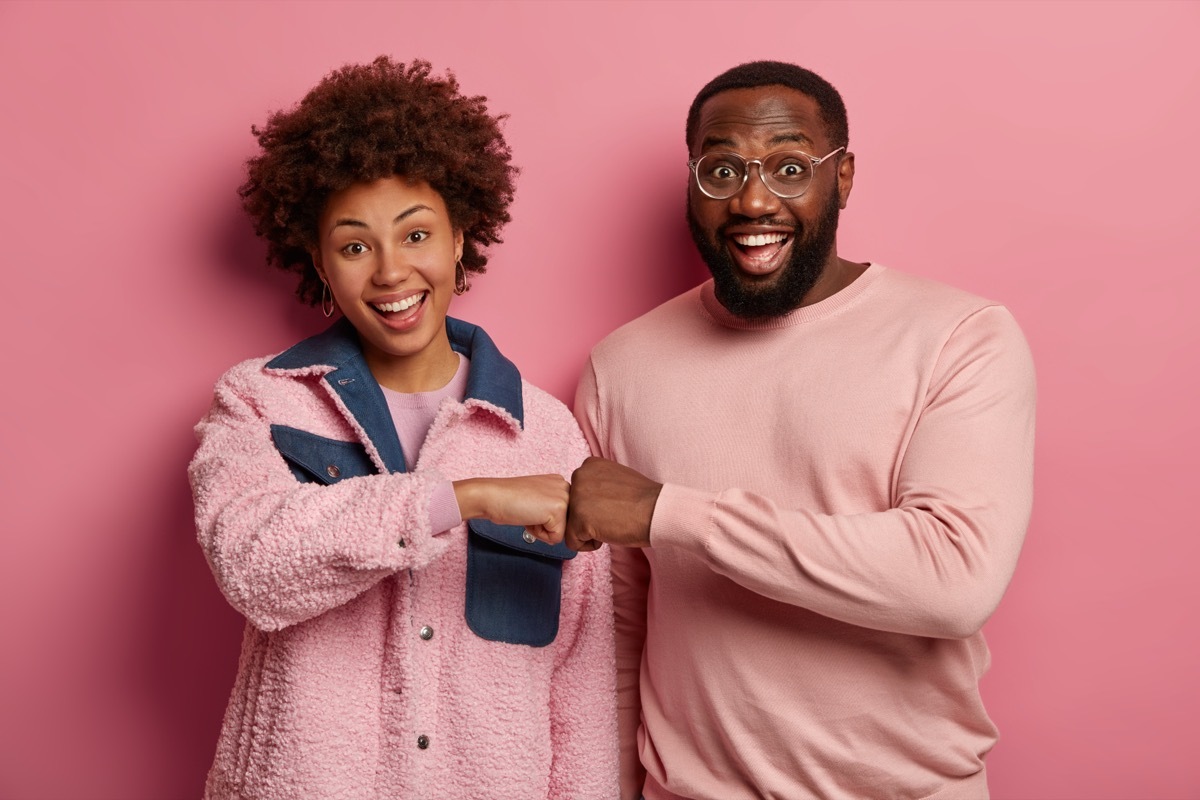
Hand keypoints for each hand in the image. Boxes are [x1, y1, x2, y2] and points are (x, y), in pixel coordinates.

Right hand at [453, 475, 570, 544]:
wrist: (492, 497)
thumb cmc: (508, 500)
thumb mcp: (536, 498)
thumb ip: (550, 507)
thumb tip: (561, 526)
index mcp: (559, 482)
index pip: (562, 515)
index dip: (544, 518)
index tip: (529, 506)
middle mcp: (565, 486)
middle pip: (564, 523)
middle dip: (545, 525)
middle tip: (527, 510)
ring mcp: (563, 497)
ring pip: (561, 531)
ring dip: (542, 530)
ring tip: (527, 513)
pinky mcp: (558, 510)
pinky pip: (555, 538)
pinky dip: (539, 535)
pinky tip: (528, 518)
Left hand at [565, 457, 661, 551]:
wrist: (657, 511)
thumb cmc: (643, 499)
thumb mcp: (616, 478)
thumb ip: (597, 484)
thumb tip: (588, 499)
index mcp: (589, 465)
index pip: (578, 494)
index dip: (595, 506)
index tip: (614, 505)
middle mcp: (579, 476)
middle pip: (572, 510)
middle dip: (590, 518)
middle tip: (614, 515)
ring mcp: (577, 498)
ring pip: (571, 526)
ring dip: (590, 531)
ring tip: (612, 523)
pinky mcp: (578, 519)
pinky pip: (573, 542)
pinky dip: (590, 545)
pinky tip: (609, 533)